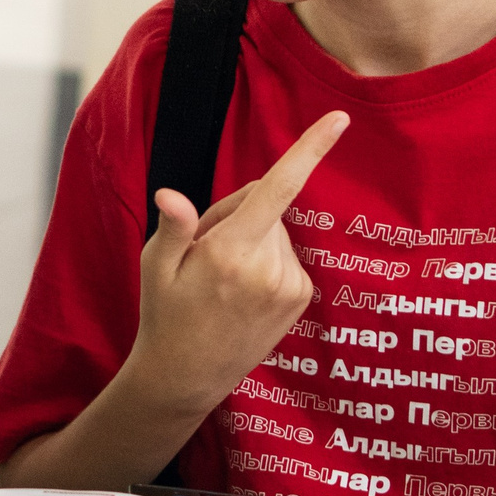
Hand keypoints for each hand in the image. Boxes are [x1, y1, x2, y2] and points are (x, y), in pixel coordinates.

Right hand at [117, 112, 348, 415]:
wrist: (187, 376)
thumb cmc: (164, 315)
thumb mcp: (154, 268)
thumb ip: (174, 228)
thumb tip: (171, 196)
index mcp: (230, 251)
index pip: (276, 188)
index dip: (310, 149)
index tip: (340, 119)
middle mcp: (268, 267)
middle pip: (263, 207)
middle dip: (236, 216)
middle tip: (203, 254)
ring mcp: (289, 284)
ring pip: (276, 232)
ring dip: (252, 241)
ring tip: (221, 279)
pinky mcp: (300, 296)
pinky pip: (286, 255)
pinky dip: (267, 261)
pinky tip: (243, 291)